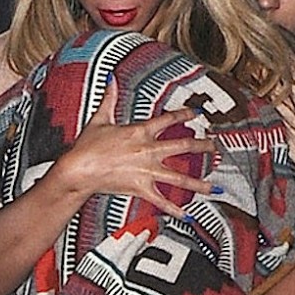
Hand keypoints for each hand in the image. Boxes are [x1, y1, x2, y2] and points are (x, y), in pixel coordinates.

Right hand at [61, 75, 215, 218]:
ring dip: (198, 183)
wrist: (79, 169)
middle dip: (202, 146)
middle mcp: (149, 150)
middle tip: (215, 147)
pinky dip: (175, 210)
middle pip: (183, 146)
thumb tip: (110, 78)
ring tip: (214, 188)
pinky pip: (162, 201)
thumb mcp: (100, 118)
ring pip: (180, 178)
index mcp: (141, 131)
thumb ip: (109, 98)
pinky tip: (188, 216)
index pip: (169, 119)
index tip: (197, 114)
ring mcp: (147, 170)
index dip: (185, 114)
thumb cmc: (87, 145)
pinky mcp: (141, 188)